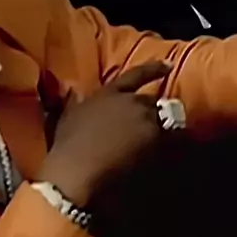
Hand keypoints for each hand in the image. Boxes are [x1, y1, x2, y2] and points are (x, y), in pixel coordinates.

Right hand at [35, 61, 171, 206]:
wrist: (77, 170)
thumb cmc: (68, 146)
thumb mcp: (67, 117)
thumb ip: (74, 102)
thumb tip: (74, 91)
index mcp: (110, 93)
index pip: (136, 75)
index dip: (154, 69)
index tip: (169, 66)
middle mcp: (131, 102)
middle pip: (151, 102)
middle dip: (150, 113)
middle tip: (145, 129)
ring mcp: (144, 120)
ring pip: (162, 122)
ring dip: (159, 132)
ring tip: (157, 146)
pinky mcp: (154, 140)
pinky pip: (168, 141)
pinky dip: (166, 148)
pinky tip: (163, 157)